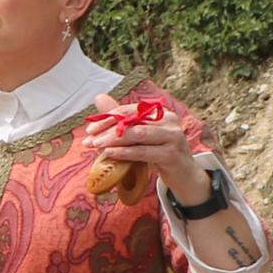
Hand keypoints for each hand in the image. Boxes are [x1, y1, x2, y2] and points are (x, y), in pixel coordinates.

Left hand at [80, 107, 209, 202]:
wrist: (184, 175)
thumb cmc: (159, 153)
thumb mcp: (140, 136)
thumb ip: (121, 119)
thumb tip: (98, 97)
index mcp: (161, 113)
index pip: (130, 110)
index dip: (108, 117)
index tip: (89, 129)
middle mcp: (170, 121)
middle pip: (133, 121)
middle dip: (107, 130)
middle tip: (88, 139)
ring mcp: (173, 137)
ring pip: (138, 134)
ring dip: (113, 139)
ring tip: (95, 145)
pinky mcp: (172, 154)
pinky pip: (144, 152)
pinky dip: (124, 152)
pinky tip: (109, 153)